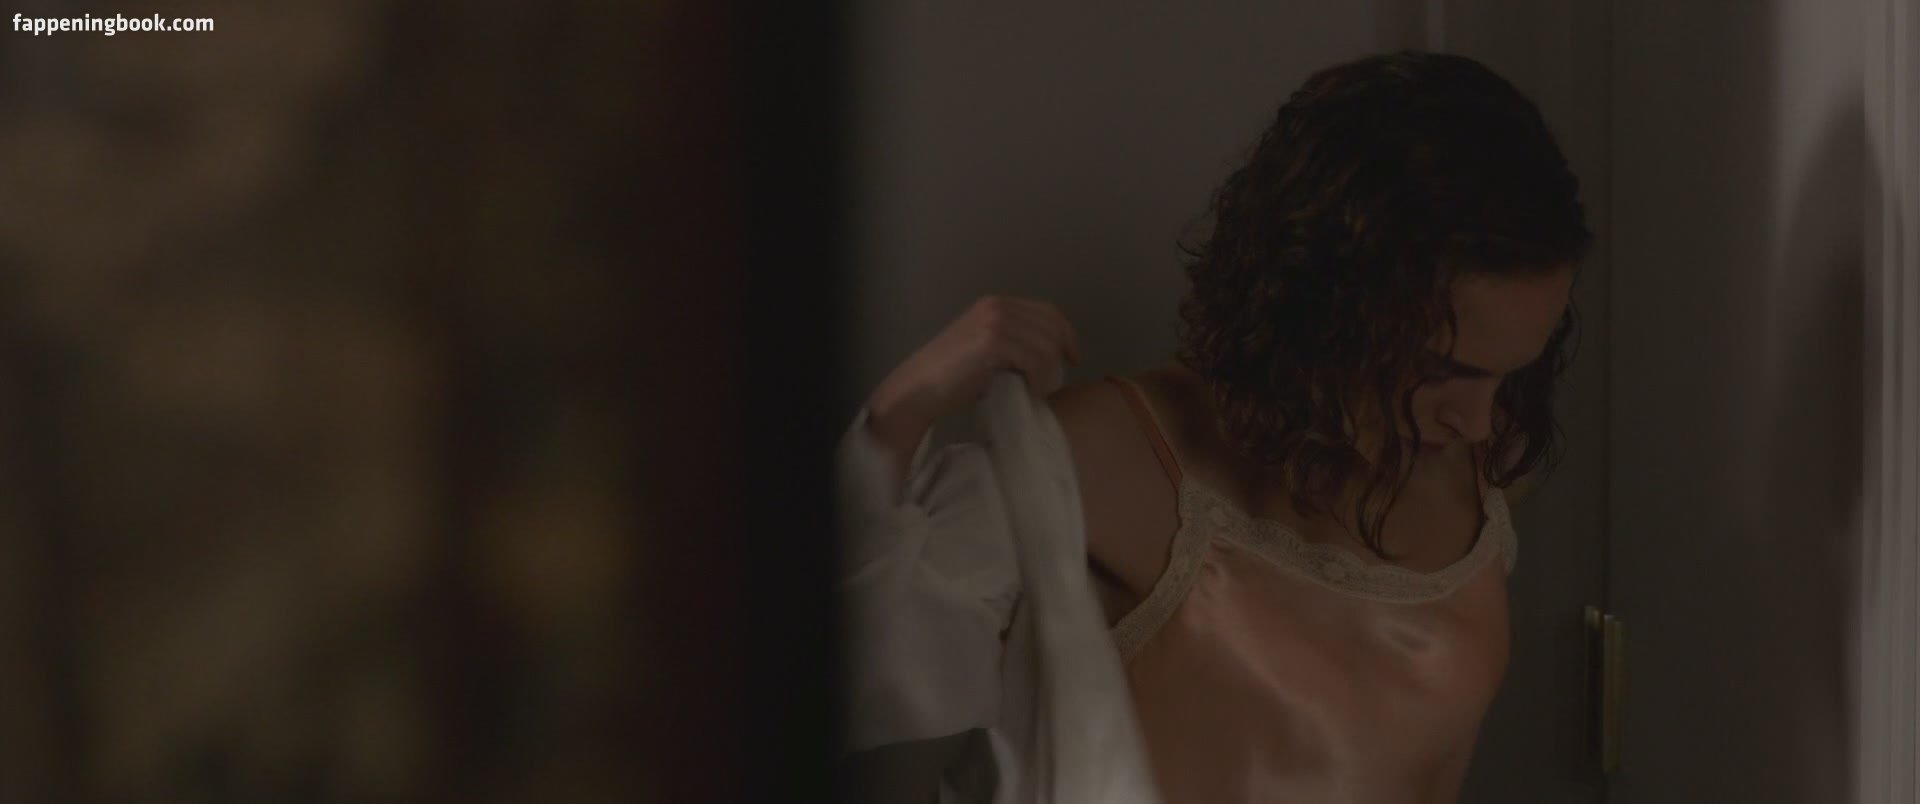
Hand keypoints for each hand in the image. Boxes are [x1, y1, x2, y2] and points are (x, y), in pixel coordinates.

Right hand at [865, 296, 1082, 459]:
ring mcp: (994, 321)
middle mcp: (997, 305)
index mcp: (996, 304)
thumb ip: (1015, 344)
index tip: (1074, 358)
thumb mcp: (988, 352)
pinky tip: (1028, 391)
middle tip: (1048, 384)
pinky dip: (1038, 380)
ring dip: (1047, 374)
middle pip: (1052, 327)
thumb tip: (1050, 355)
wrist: (918, 390)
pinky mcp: (992, 340)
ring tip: (1034, 391)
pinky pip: (1036, 359)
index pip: (1048, 311)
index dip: (1067, 334)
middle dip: (1057, 358)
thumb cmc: (951, 380)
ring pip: (1047, 345)